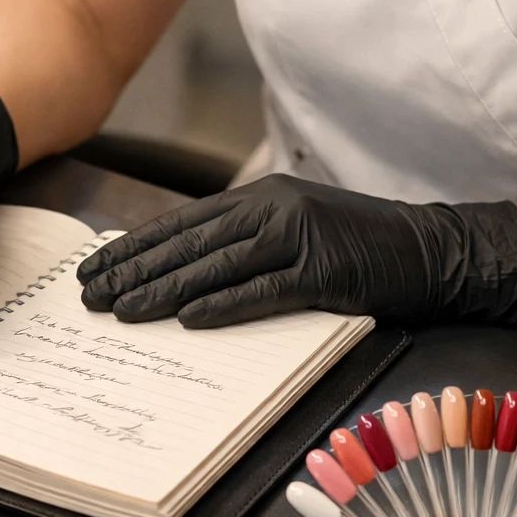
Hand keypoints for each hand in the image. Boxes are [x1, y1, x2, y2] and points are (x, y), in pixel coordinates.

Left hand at [77, 174, 516, 327]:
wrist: (425, 248)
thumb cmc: (348, 242)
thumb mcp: (287, 227)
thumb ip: (237, 241)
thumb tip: (176, 269)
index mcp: (256, 197)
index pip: (178, 225)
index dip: (132, 247)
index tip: (94, 267)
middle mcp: (269, 209)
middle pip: (186, 245)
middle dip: (133, 271)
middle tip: (91, 294)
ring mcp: (297, 237)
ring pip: (214, 267)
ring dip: (163, 291)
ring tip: (122, 311)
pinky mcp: (322, 270)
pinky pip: (262, 290)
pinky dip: (224, 305)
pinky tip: (187, 319)